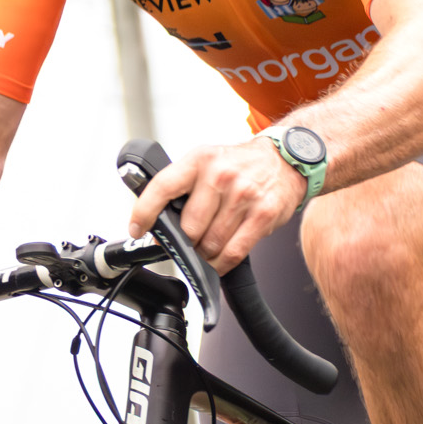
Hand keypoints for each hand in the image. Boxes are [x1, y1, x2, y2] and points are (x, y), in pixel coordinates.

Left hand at [128, 137, 306, 273]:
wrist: (285, 160)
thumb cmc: (242, 165)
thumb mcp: (208, 162)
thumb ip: (184, 189)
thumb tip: (159, 224)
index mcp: (200, 160)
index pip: (162, 187)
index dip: (144, 212)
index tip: (137, 229)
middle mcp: (220, 175)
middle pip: (188, 228)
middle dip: (185, 242)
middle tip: (190, 241)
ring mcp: (243, 195)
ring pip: (210, 244)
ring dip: (205, 254)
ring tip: (209, 246)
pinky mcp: (262, 214)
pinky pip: (233, 252)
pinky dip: (222, 263)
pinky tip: (220, 259)